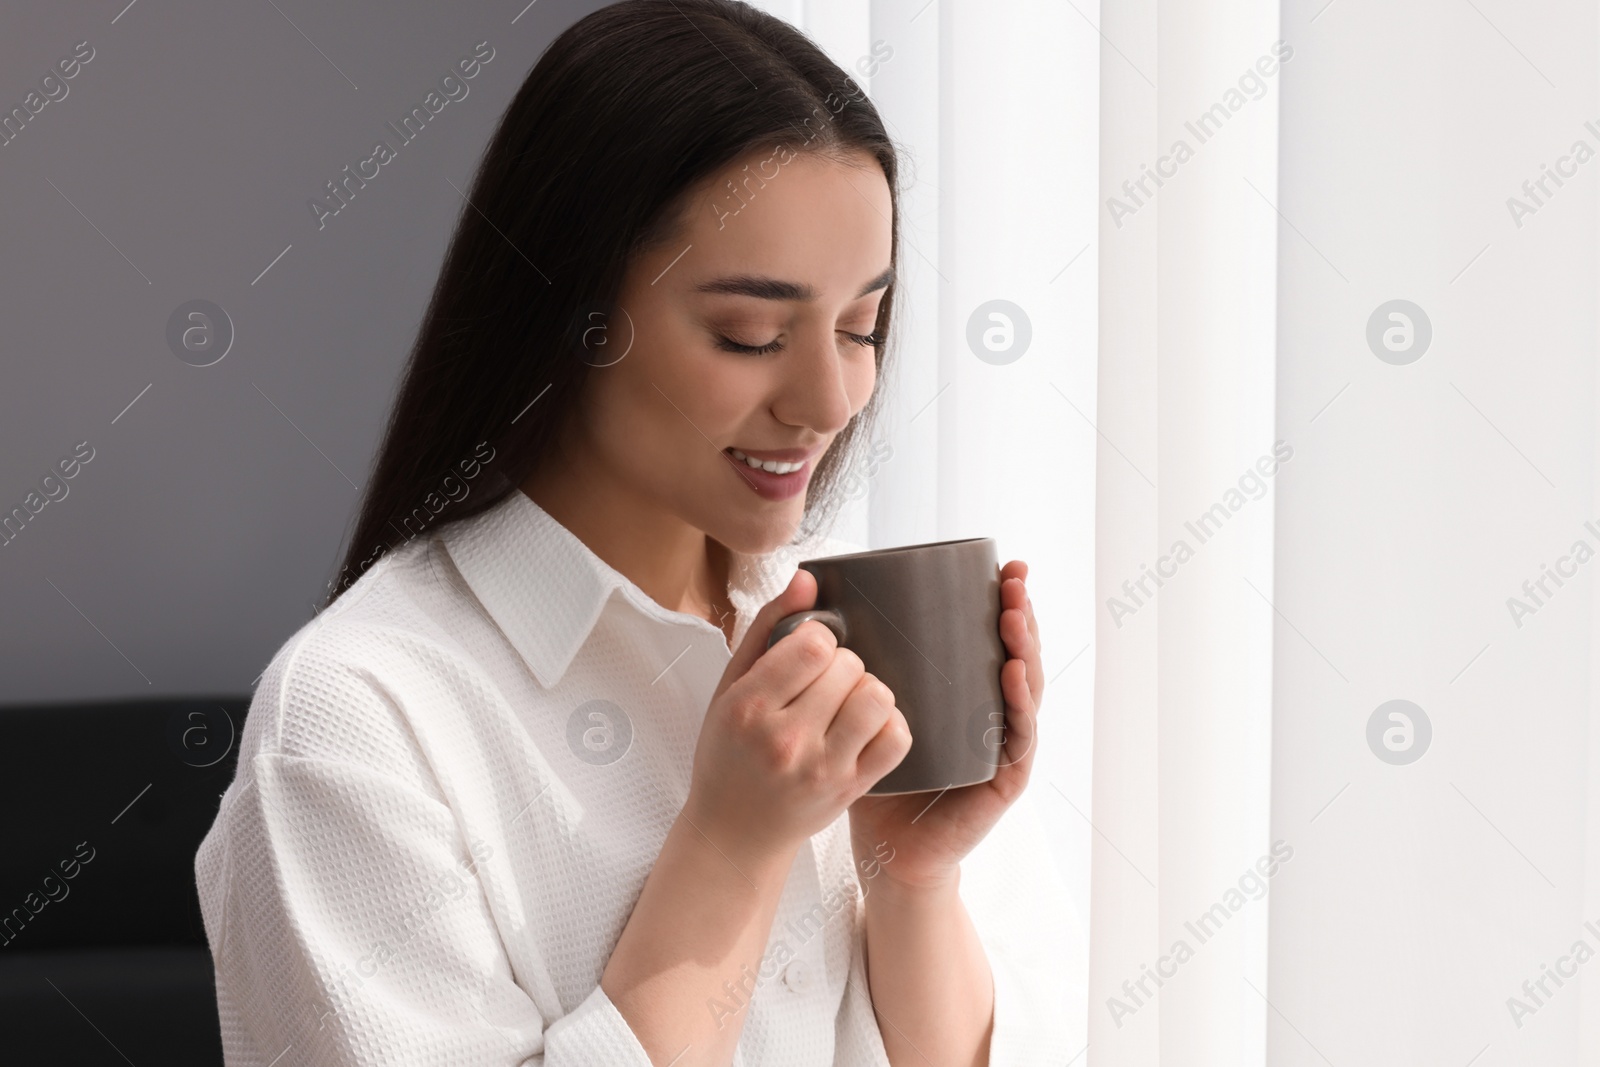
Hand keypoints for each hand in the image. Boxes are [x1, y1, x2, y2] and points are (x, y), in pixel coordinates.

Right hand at [683, 568, 913, 867]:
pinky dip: (889, 723)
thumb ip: (767, 628)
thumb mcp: (730, 688)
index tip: (807, 655)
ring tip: (847, 702)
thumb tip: (807, 579)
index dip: (818, 640)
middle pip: (849, 666)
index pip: (814, 644)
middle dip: (842, 664)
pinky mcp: (849, 790)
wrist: (734, 832)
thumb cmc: (728, 756)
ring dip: (867, 691)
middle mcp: (784, 740)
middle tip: (823, 683)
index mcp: (748, 707)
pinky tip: (866, 725)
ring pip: (876, 697)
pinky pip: (896, 738)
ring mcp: (821, 769)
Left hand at [848, 560, 1044, 891]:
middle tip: (1014, 579)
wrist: (886, 854)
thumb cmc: (872, 783)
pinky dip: (1019, 706)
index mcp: (962, 698)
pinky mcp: (1002, 781)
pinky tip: (1014, 675)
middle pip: (1015, 656)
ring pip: (1025, 691)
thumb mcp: (859, 716)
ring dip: (1025, 650)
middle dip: (1019, 615)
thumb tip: (817, 604)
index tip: (1001, 566)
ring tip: (1016, 617)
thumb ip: (849, 671)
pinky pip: (1017, 739)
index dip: (1000, 604)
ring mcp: (1000, 747)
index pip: (989, 642)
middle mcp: (988, 716)